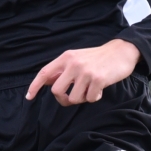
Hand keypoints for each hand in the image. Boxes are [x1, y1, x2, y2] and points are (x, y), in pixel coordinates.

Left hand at [26, 39, 141, 105]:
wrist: (121, 52)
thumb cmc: (98, 58)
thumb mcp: (77, 58)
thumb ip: (63, 70)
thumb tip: (48, 82)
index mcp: (66, 57)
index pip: (45, 73)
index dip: (35, 86)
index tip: (29, 97)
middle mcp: (73, 64)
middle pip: (56, 91)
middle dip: (63, 99)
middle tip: (73, 96)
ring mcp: (85, 72)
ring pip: (73, 98)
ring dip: (81, 99)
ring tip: (90, 89)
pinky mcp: (98, 80)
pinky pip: (89, 99)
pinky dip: (94, 98)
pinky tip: (100, 89)